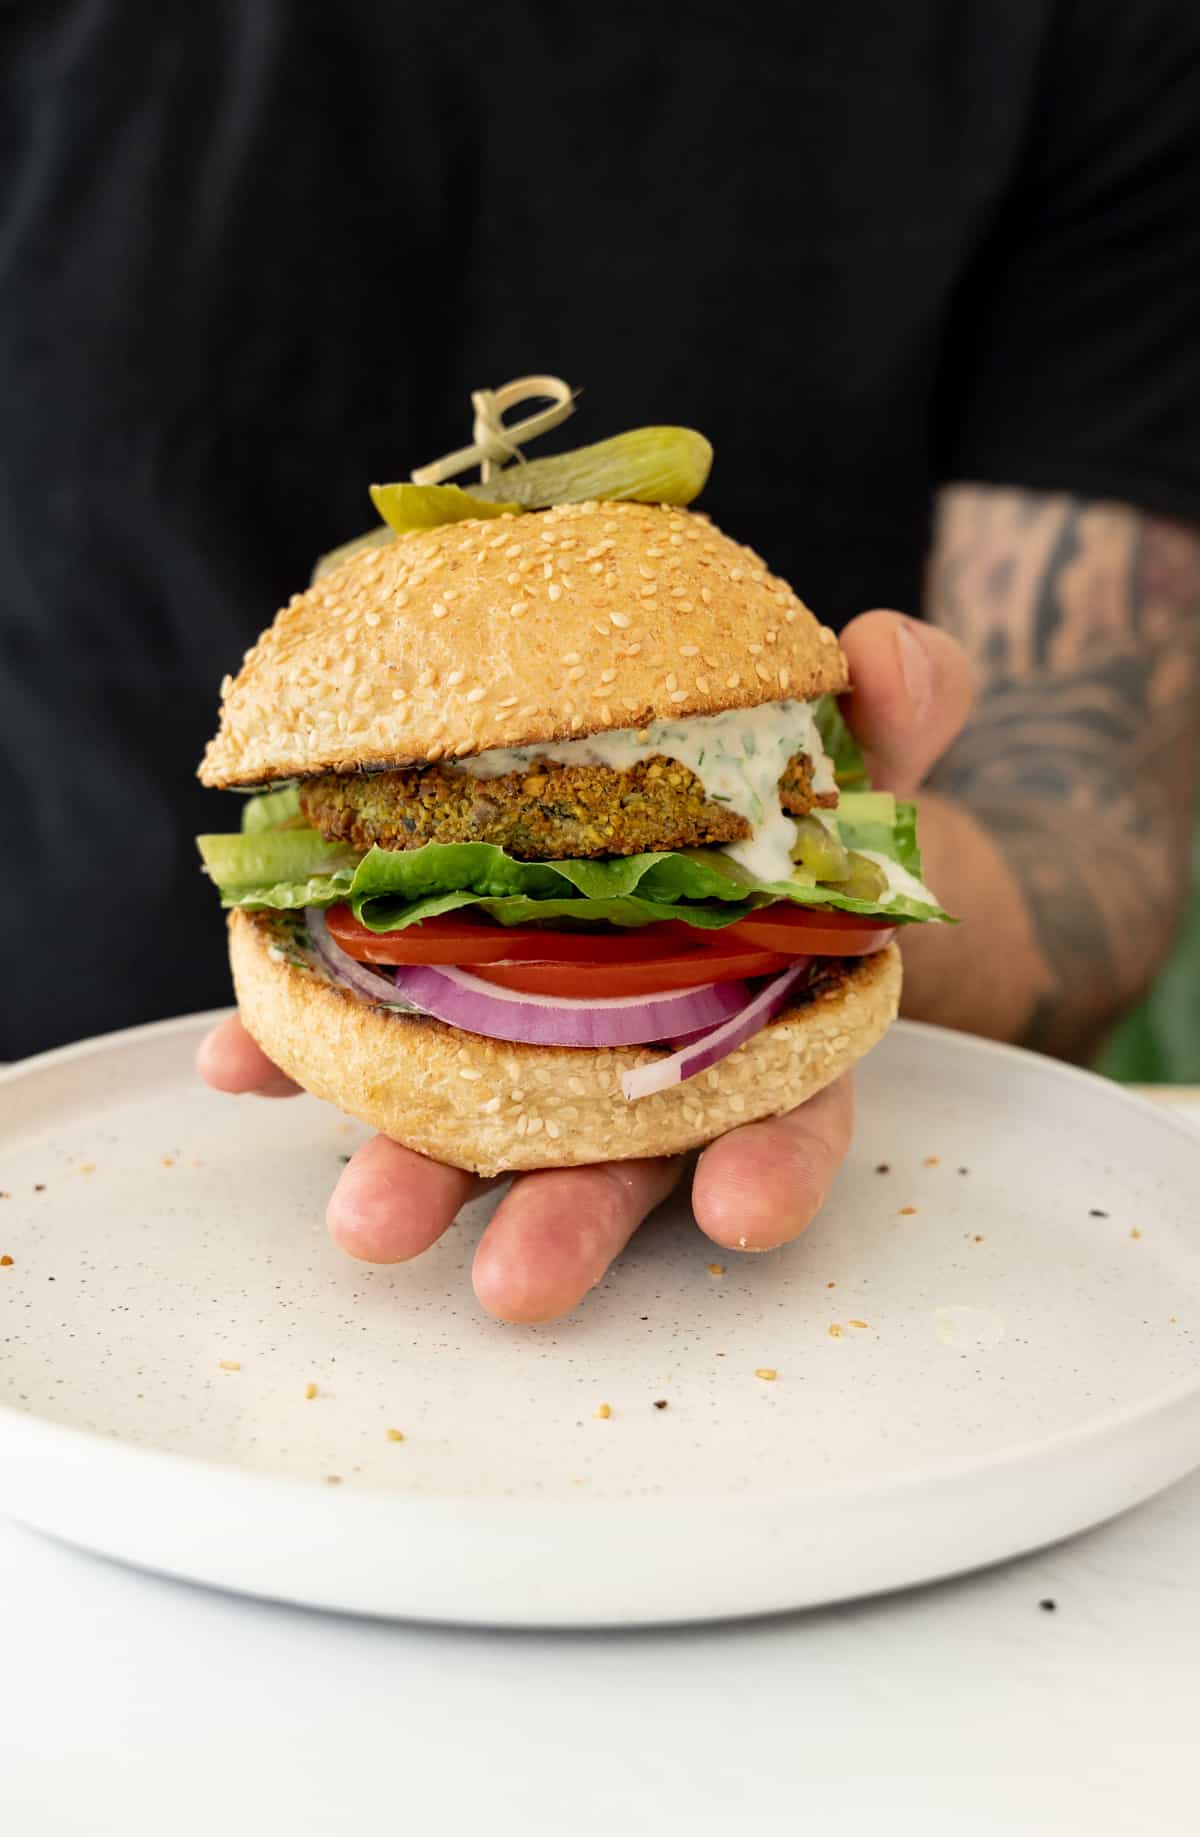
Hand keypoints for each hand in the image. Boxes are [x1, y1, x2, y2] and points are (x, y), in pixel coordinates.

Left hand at [197, 611, 971, 1321]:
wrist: (700, 794)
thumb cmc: (792, 799)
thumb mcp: (859, 743)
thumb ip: (898, 707)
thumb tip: (889, 650)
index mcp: (769, 1023)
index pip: (787, 1110)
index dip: (771, 1166)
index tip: (742, 1214)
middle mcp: (650, 1062)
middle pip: (620, 1159)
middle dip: (571, 1222)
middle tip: (518, 1284)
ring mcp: (535, 1045)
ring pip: (487, 1127)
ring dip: (423, 1173)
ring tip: (371, 1222)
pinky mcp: (434, 1004)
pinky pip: (364, 1036)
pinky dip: (298, 1053)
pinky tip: (239, 1060)